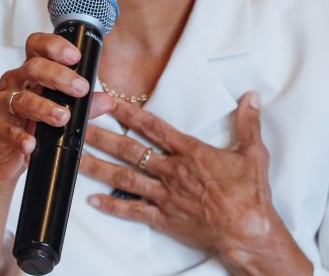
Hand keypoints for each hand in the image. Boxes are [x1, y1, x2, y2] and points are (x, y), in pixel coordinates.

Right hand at [0, 32, 114, 271]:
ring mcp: (1, 105)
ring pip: (20, 99)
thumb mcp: (60, 117)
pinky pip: (3, 129)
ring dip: (43, 107)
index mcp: (30, 74)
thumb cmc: (30, 129)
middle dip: (58, 76)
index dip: (54, 46)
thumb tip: (108, 101)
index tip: (75, 56)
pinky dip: (18, 137)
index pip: (37, 47)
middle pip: (32, 68)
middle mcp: (14, 83)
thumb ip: (84, 108)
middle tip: (80, 89)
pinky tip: (31, 144)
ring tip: (62, 118)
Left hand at [80, 92, 310, 275]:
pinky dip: (112, 205)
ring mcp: (165, 195)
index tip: (108, 102)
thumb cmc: (250, 194)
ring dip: (97, 167)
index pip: (152, 127)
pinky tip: (92, 200)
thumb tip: (251, 96)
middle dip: (101, 136)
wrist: (248, 232)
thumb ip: (248, 122)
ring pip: (124, 178)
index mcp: (190, 152)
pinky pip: (133, 211)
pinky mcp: (164, 218)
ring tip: (75, 158)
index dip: (128, 113)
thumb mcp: (253, 152)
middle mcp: (172, 171)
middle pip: (129, 150)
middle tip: (78, 126)